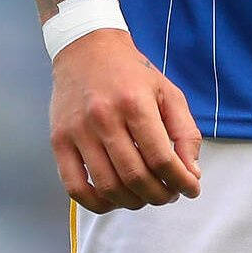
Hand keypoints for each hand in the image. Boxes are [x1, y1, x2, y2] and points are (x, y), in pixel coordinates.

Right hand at [48, 29, 202, 211]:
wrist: (86, 49)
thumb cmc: (132, 74)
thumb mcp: (168, 92)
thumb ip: (185, 132)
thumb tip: (192, 174)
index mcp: (135, 103)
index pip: (161, 158)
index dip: (181, 182)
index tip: (191, 189)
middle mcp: (104, 118)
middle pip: (135, 177)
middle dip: (160, 195)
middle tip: (169, 194)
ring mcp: (78, 132)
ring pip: (108, 186)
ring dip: (133, 202)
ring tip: (146, 195)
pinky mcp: (59, 141)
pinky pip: (74, 188)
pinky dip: (97, 204)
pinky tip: (114, 199)